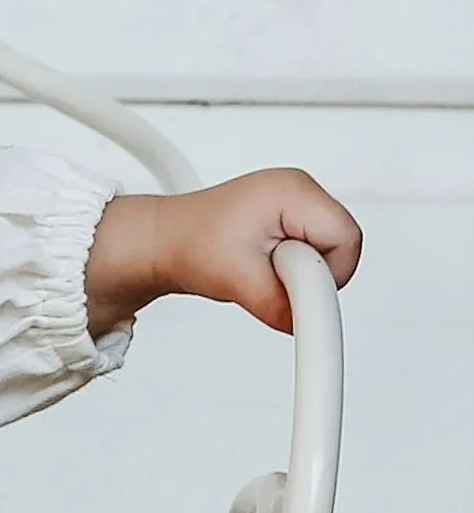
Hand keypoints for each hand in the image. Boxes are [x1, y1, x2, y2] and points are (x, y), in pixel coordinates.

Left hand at [85, 168, 361, 336]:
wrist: (165, 241)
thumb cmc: (189, 245)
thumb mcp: (236, 280)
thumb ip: (280, 304)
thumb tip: (310, 324)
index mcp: (290, 190)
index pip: (346, 239)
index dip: (327, 275)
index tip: (295, 291)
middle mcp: (299, 188)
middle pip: (344, 245)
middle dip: (316, 276)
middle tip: (270, 277)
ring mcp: (297, 200)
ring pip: (333, 252)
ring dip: (305, 274)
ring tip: (262, 269)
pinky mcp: (293, 218)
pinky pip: (319, 252)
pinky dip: (299, 269)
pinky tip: (266, 266)